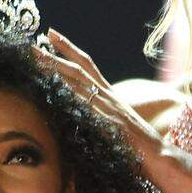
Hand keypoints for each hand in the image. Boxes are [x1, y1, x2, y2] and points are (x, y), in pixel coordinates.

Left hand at [33, 29, 159, 162]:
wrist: (158, 157)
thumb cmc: (136, 149)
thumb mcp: (115, 128)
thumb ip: (99, 119)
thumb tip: (78, 118)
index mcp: (110, 95)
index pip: (87, 65)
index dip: (69, 49)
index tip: (51, 35)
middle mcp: (109, 96)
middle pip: (79, 69)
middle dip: (55, 55)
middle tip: (32, 44)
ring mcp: (108, 107)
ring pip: (78, 81)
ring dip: (55, 69)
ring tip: (35, 58)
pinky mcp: (108, 121)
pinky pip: (84, 105)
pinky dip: (68, 95)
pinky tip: (51, 88)